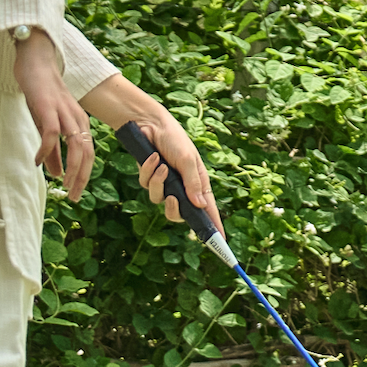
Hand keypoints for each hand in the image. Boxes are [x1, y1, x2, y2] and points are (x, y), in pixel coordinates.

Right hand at [14, 31, 94, 200]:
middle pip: (86, 154)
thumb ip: (55, 149)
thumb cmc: (43, 94)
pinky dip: (46, 150)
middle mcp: (77, 120)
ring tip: (63, 184)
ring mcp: (64, 113)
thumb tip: (57, 173)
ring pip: (76, 145)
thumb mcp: (49, 124)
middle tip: (74, 197)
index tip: (77, 193)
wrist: (36, 62)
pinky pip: (51, 133)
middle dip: (82, 178)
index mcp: (80, 124)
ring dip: (71, 168)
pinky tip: (38, 162)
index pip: (89, 155)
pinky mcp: (49, 108)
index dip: (84, 175)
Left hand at [76, 76, 218, 231]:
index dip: (213, 226)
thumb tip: (200, 206)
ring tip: (161, 166)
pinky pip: (146, 185)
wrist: (150, 124)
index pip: (207, 209)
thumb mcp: (188, 160)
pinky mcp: (148, 178)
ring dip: (158, 183)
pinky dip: (148, 172)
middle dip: (174, 209)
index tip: (220, 242)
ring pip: (158, 199)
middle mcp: (182, 186)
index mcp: (198, 183)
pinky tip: (152, 158)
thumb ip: (193, 184)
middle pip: (179, 213)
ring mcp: (164, 183)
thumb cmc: (175, 139)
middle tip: (172, 200)